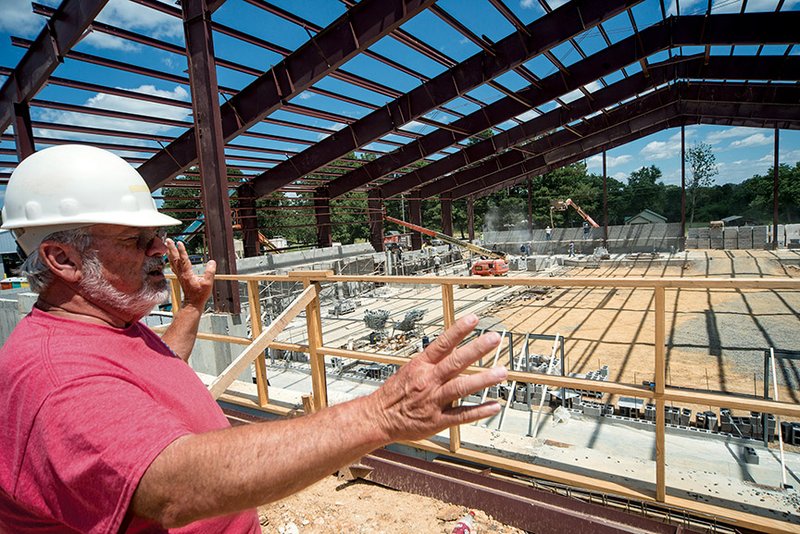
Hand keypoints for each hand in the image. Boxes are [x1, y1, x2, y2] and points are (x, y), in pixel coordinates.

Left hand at [165, 238, 215, 309]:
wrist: (192, 303)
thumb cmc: (199, 294)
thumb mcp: (208, 283)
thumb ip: (210, 272)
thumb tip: (212, 262)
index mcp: (187, 273)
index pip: (183, 259)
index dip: (181, 250)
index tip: (179, 242)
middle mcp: (181, 273)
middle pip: (175, 258)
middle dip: (171, 248)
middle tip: (168, 240)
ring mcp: (180, 275)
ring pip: (173, 262)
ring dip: (170, 253)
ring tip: (167, 246)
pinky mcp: (180, 277)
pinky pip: (174, 266)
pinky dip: (171, 260)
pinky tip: (171, 258)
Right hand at [370, 314, 505, 442]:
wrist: (379, 417)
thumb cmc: (395, 393)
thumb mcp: (411, 369)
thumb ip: (434, 360)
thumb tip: (456, 347)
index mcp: (421, 366)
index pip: (442, 344)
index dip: (458, 331)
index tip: (473, 319)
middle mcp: (429, 381)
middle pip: (455, 362)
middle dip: (476, 349)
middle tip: (494, 339)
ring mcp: (434, 400)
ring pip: (461, 387)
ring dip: (483, 380)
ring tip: (501, 372)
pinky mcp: (437, 420)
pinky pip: (461, 415)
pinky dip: (479, 411)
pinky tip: (494, 405)